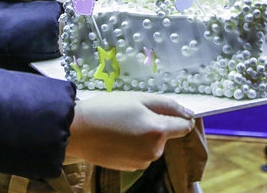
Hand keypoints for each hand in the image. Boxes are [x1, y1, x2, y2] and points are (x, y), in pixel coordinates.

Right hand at [65, 93, 194, 171]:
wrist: (77, 131)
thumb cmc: (106, 110)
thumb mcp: (139, 99)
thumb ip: (167, 105)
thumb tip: (188, 113)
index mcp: (158, 131)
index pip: (184, 126)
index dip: (179, 116)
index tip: (168, 110)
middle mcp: (154, 151)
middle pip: (166, 134)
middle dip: (156, 123)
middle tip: (133, 112)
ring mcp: (142, 162)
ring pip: (153, 144)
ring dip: (144, 134)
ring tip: (122, 124)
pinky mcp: (130, 168)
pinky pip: (141, 153)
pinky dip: (134, 145)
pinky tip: (117, 136)